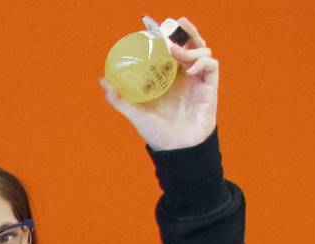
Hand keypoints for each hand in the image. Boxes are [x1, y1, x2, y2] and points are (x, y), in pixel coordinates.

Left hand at [101, 17, 217, 150]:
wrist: (176, 149)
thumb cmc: (157, 132)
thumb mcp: (134, 112)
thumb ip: (118, 98)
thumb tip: (102, 80)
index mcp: (166, 77)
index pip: (169, 50)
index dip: (165, 36)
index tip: (155, 26)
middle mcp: (183, 76)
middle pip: (189, 45)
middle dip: (185, 32)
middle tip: (176, 23)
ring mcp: (197, 81)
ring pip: (202, 51)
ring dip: (191, 47)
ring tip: (175, 52)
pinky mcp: (209, 88)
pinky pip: (212, 67)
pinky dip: (203, 62)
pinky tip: (190, 68)